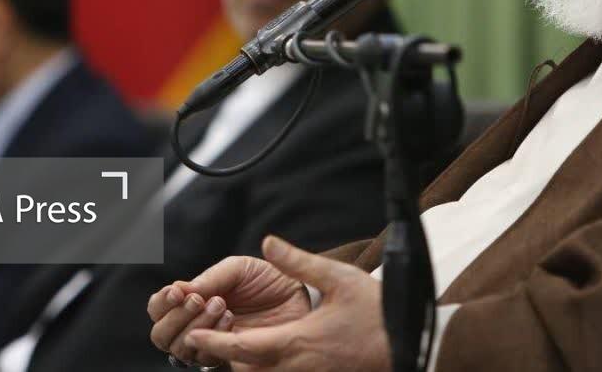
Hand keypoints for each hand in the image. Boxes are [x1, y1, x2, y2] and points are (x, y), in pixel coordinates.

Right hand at [150, 252, 309, 366]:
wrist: (299, 292)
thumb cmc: (267, 278)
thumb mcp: (237, 268)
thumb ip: (209, 278)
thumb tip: (179, 289)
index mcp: (193, 300)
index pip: (158, 309)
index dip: (162, 302)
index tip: (178, 290)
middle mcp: (196, 326)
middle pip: (161, 336)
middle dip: (175, 317)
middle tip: (199, 299)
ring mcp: (211, 344)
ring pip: (181, 350)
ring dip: (196, 326)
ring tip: (222, 305)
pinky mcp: (230, 358)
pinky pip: (208, 357)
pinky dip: (214, 337)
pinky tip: (231, 319)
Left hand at [183, 236, 388, 371]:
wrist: (407, 343)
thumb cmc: (375, 311)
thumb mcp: (338, 277)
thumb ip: (298, 261)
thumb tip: (268, 242)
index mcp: (295, 341)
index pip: (241, 348)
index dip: (213, 342)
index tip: (193, 334)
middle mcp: (295, 367)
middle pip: (245, 369)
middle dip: (226, 354)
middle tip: (210, 333)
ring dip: (247, 363)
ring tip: (235, 342)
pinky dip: (266, 368)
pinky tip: (268, 353)